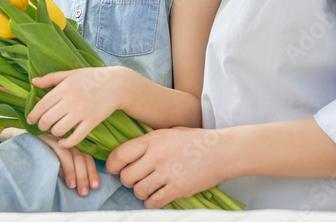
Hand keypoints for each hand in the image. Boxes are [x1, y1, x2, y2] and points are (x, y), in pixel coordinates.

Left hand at [27, 68, 121, 147]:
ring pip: (59, 130)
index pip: (41, 105)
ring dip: (53, 133)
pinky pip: (75, 138)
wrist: (117, 84)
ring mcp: (82, 112)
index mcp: (64, 87)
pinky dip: (66, 143)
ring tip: (54, 130)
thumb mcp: (71, 74)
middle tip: (42, 126)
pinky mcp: (92, 122)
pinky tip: (63, 142)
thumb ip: (51, 78)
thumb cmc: (92, 77)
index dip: (33, 115)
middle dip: (41, 125)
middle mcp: (71, 100)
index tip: (30, 120)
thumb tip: (33, 82)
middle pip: (47, 119)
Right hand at [37, 133, 99, 196]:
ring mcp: (56, 139)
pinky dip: (64, 165)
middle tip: (84, 191)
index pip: (86, 157)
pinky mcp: (46, 139)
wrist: (17, 144)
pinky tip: (63, 177)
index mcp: (69, 146)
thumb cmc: (37, 158)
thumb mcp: (55, 165)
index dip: (92, 171)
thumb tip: (80, 185)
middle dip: (85, 175)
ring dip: (75, 172)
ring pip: (71, 154)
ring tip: (74, 187)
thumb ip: (66, 170)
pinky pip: (59, 151)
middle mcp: (65, 141)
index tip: (95, 186)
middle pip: (81, 156)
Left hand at [106, 127, 227, 208]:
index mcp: (152, 139)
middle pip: (126, 176)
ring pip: (138, 191)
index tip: (114, 169)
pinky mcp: (178, 188)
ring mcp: (167, 173)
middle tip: (136, 179)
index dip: (112, 165)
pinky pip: (154, 202)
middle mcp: (156, 155)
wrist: (222, 151)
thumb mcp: (169, 132)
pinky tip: (157, 197)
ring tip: (149, 188)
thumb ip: (149, 142)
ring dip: (140, 192)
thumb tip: (129, 153)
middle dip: (128, 181)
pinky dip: (152, 202)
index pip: (119, 154)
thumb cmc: (195, 141)